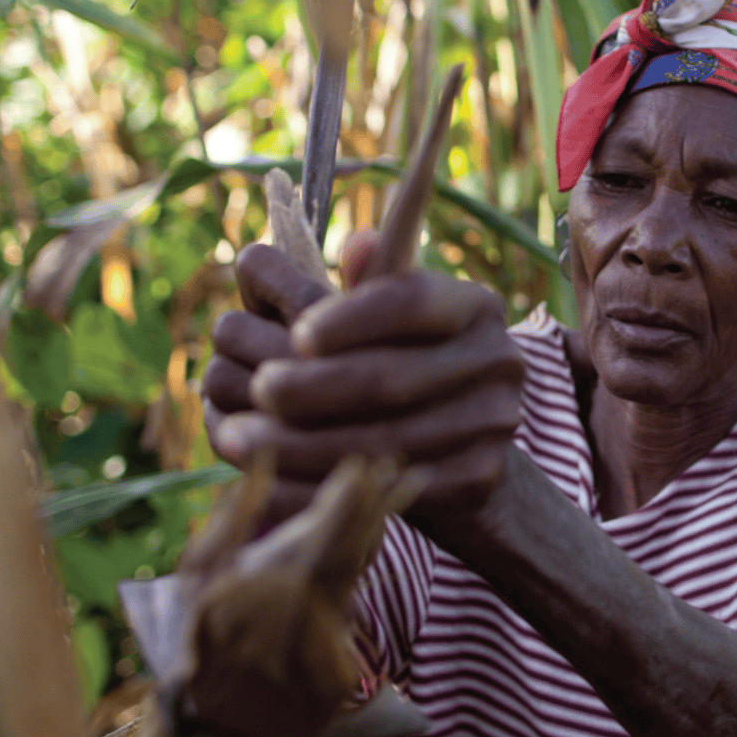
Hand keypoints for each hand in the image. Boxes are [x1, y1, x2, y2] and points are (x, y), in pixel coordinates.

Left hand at [202, 236, 524, 539]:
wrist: (466, 443)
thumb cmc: (407, 359)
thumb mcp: (391, 314)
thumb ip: (365, 280)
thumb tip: (355, 246)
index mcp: (475, 305)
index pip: (410, 302)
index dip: (350, 319)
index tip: (295, 334)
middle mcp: (498, 360)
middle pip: (393, 378)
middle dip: (313, 387)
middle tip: (256, 388)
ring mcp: (495, 424)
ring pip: (384, 441)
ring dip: (299, 443)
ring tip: (237, 437)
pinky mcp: (477, 479)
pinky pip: (386, 490)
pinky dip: (316, 487)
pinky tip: (267, 478)